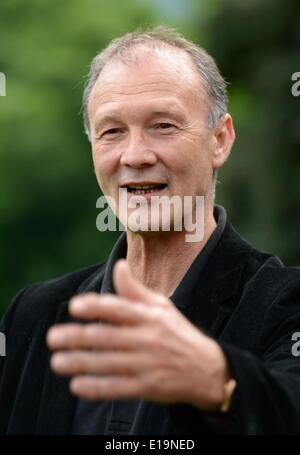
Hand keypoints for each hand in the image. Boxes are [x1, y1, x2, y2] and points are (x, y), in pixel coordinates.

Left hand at [46, 259, 229, 409]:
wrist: (207, 369)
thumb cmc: (177, 333)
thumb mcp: (161, 306)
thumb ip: (135, 290)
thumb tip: (119, 264)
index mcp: (149, 317)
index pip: (119, 309)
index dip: (96, 306)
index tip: (74, 306)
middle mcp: (147, 339)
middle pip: (107, 337)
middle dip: (77, 337)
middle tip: (52, 337)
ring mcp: (147, 364)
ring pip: (108, 363)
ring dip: (80, 362)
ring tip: (57, 361)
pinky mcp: (147, 387)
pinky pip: (118, 388)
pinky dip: (96, 388)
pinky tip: (77, 385)